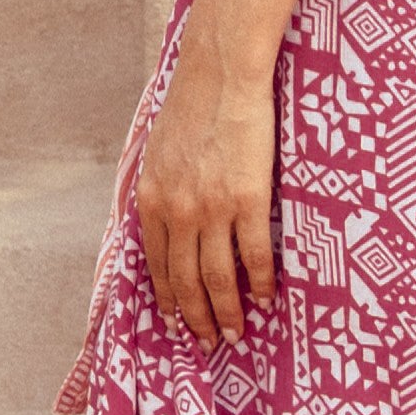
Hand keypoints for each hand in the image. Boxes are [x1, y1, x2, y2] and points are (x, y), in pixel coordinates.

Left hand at [135, 16, 276, 347]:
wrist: (221, 72)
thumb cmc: (192, 105)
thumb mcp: (158, 152)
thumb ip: (161, 190)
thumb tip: (164, 218)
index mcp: (151, 200)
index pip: (156, 265)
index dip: (167, 299)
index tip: (174, 323)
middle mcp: (177, 211)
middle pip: (184, 280)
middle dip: (195, 318)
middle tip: (207, 342)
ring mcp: (212, 208)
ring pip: (217, 277)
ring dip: (225, 311)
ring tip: (235, 333)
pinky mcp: (248, 199)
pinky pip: (253, 255)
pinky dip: (257, 283)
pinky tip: (263, 298)